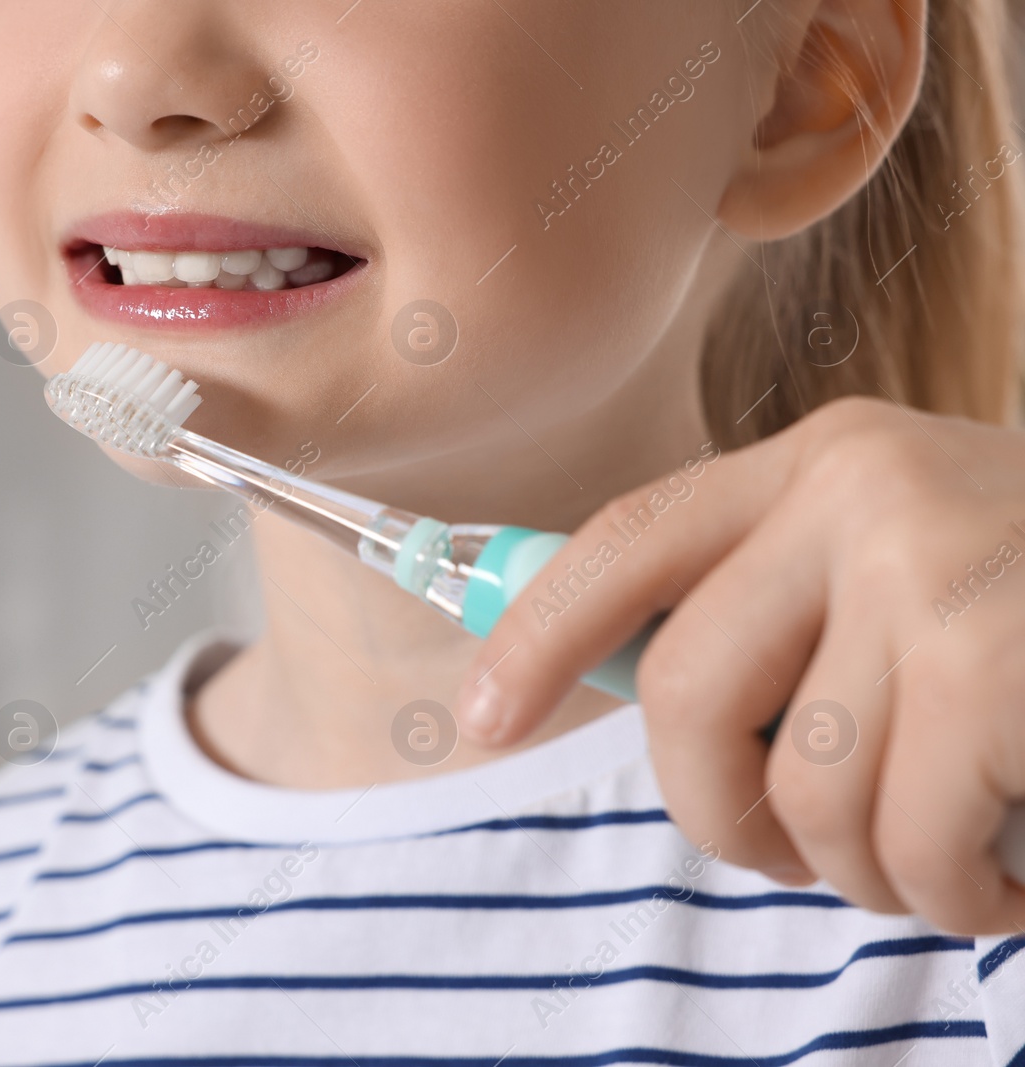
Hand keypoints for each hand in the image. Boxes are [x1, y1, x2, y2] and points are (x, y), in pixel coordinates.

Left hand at [455, 396, 1024, 934]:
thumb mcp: (908, 577)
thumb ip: (786, 617)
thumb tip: (620, 697)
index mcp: (819, 464)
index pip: (627, 543)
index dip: (537, 636)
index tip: (482, 714)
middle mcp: (859, 489)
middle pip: (683, 697)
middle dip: (727, 818)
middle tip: (802, 857)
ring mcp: (932, 564)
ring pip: (804, 794)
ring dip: (870, 871)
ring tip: (945, 857)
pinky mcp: (997, 655)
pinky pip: (907, 837)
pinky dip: (954, 888)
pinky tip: (1009, 868)